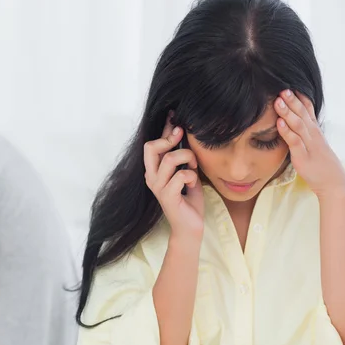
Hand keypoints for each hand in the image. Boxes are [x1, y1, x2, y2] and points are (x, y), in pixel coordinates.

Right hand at [144, 111, 203, 236]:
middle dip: (169, 138)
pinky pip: (181, 175)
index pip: (153, 144)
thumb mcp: (186, 173)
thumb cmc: (188, 200)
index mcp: (153, 171)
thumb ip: (183, 159)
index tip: (175, 117)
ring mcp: (157, 187)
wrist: (190, 227)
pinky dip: (191, 175)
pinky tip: (194, 181)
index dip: (164, 129)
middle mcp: (151, 177)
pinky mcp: (167, 196)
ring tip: (194, 166)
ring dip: (187, 158)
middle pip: (150, 147)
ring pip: (169, 159)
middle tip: (182, 136)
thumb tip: (186, 136)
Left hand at [275, 90, 344, 198]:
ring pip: (298, 124)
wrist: (333, 182)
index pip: (307, 108)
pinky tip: (279, 123)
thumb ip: (303, 132)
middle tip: (282, 87)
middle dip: (292, 99)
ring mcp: (309, 144)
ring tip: (278, 100)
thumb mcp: (312, 143)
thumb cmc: (320, 163)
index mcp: (314, 130)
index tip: (289, 84)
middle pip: (302, 112)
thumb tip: (292, 122)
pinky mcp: (303, 156)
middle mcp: (313, 134)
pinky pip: (295, 141)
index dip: (299, 96)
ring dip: (288, 111)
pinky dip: (286, 131)